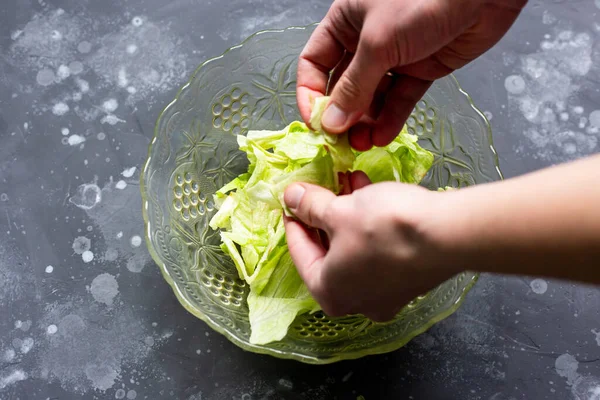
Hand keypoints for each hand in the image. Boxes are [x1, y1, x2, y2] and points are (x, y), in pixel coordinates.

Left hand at [283, 173, 457, 320]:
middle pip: (329, 253)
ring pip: (355, 250)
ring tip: (347, 184)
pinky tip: (371, 195)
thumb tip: (291, 197)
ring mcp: (387, 295)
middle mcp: (358, 303)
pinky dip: (370, 226)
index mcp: (331, 294)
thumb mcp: (339, 210)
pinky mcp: (409, 281)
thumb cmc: (384, 227)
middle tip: (317, 191)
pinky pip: (378, 251)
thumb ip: (310, 206)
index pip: (300, 254)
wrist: (449, 234)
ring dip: (348, 216)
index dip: (293, 222)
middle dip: (323, 216)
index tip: (290, 201)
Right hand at [297, 0, 526, 149]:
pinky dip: (391, 118)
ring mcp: (394, 57)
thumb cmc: (422, 0)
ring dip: (365, 122)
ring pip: (372, 97)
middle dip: (341, 114)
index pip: (315, 63)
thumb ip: (354, 86)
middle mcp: (365, 42)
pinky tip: (383, 136)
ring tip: (362, 144)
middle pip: (343, 85)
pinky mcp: (420, 70)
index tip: (315, 123)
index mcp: (344, 23)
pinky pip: (399, 99)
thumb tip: (330, 123)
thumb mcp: (379, 43)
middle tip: (340, 142)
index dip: (311, 93)